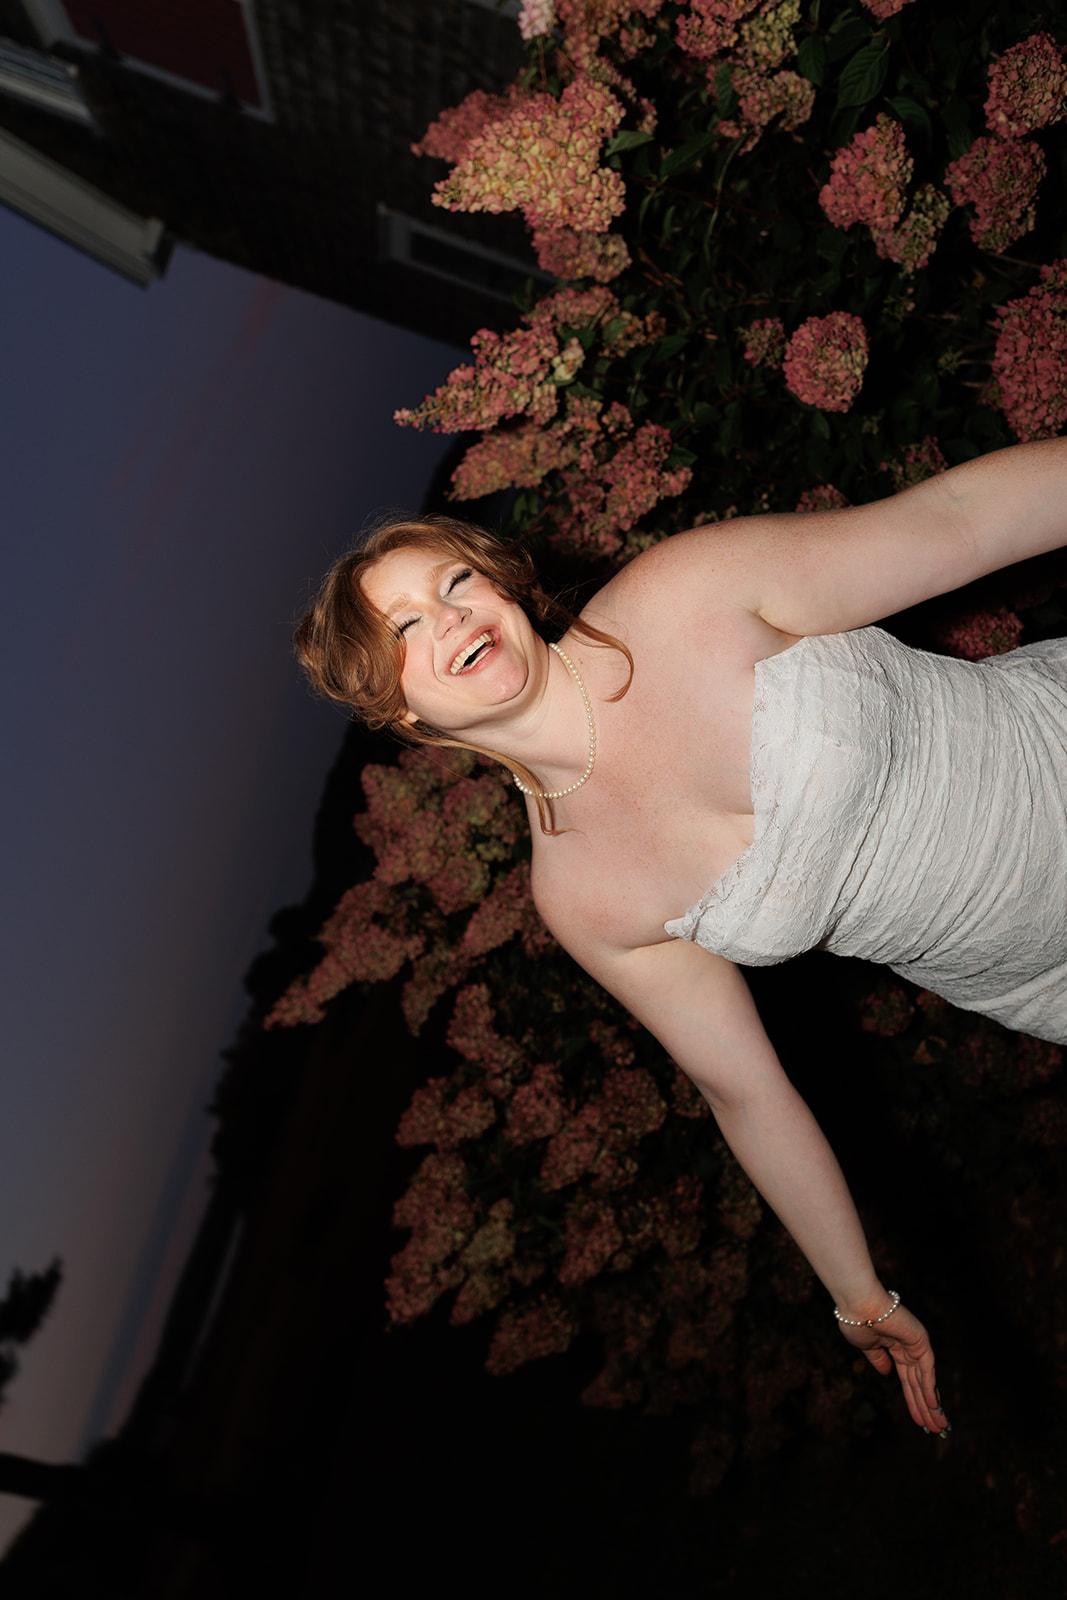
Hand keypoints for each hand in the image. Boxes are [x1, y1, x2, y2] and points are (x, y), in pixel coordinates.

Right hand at [836, 1298, 947, 1434]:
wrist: (858, 1304)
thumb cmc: (856, 1320)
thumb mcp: (865, 1346)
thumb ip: (878, 1359)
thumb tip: (886, 1373)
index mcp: (894, 1347)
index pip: (907, 1380)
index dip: (913, 1400)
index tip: (919, 1420)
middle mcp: (907, 1347)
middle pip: (918, 1384)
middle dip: (926, 1408)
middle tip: (935, 1429)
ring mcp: (915, 1344)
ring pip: (925, 1380)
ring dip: (931, 1404)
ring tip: (938, 1425)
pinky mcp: (920, 1340)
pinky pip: (926, 1369)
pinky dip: (929, 1388)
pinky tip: (932, 1406)